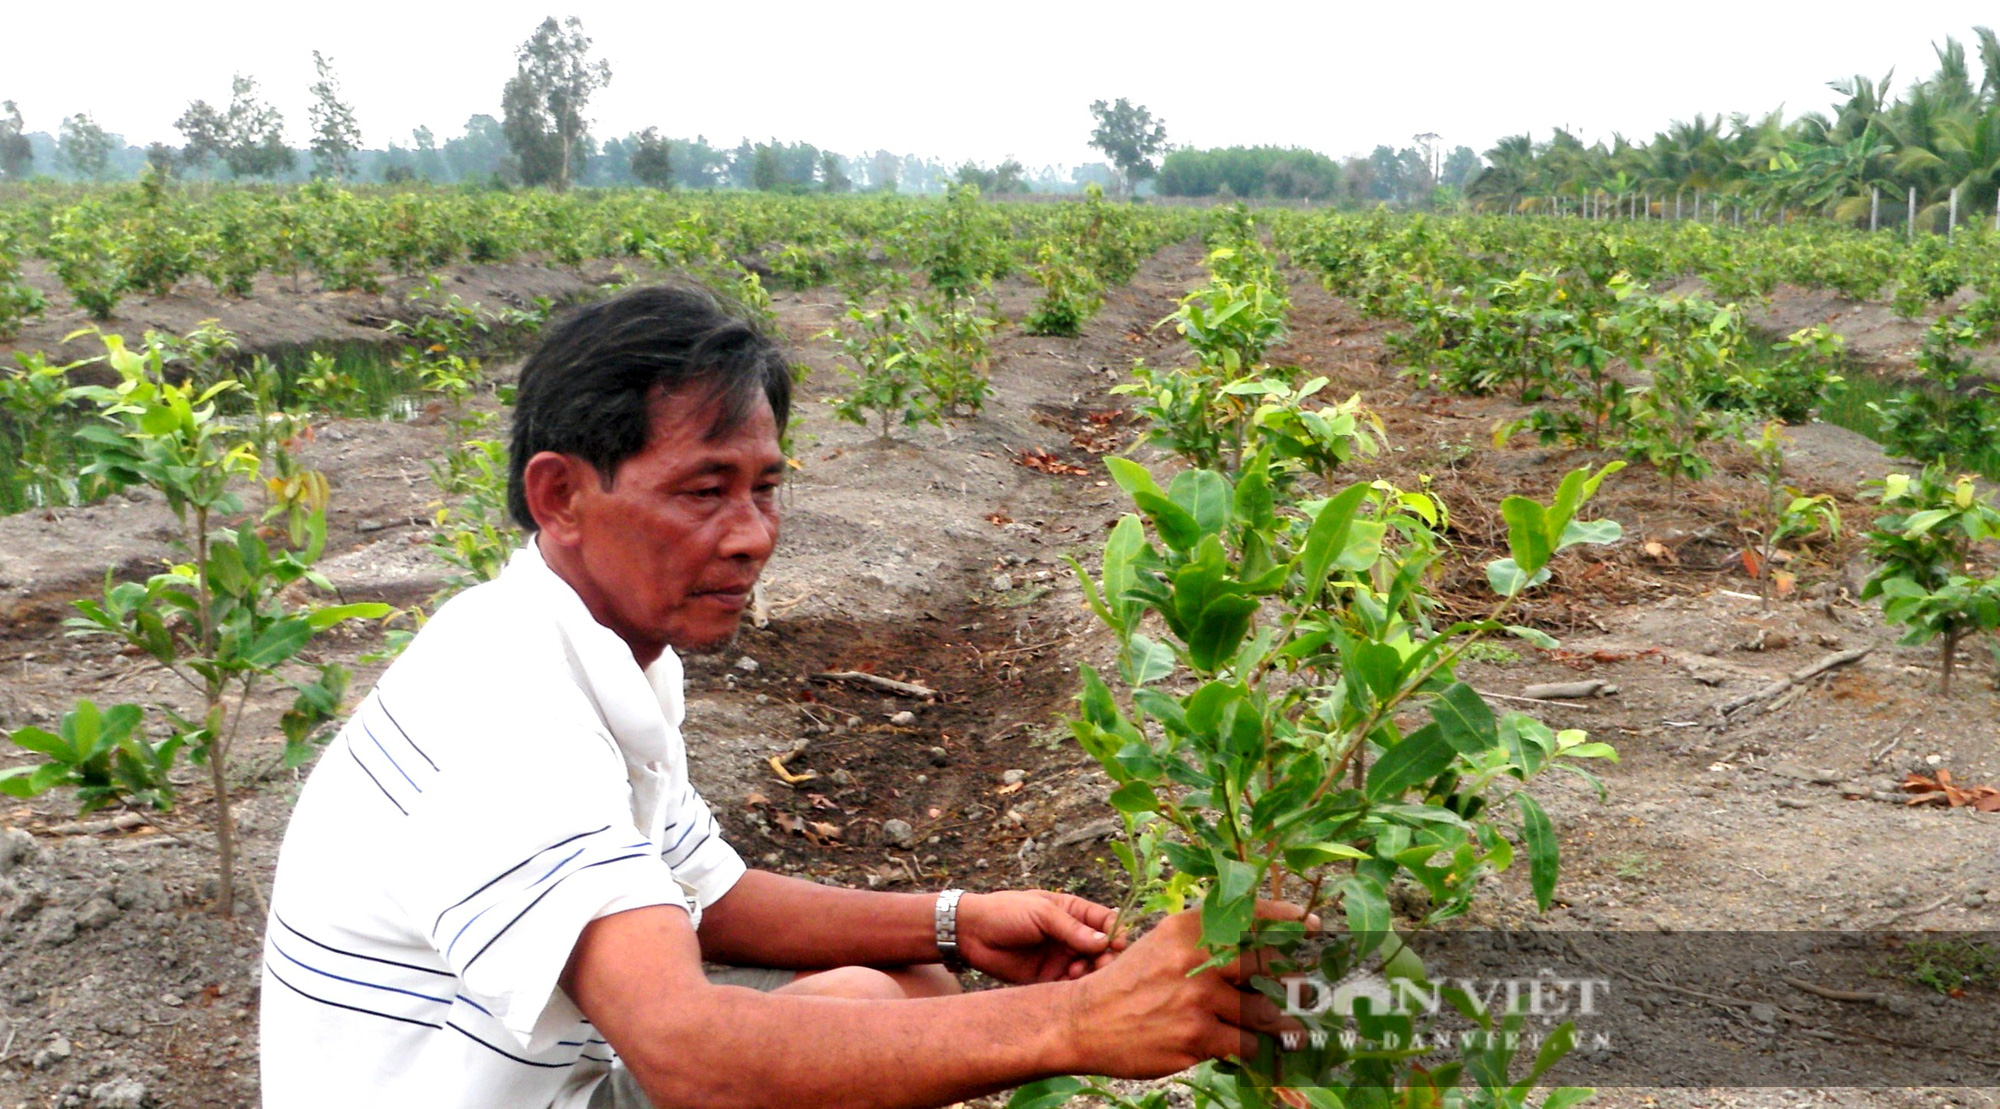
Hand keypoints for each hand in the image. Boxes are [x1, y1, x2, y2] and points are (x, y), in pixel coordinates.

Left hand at [954, 890, 1130, 983]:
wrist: (970, 933)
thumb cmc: (1005, 912)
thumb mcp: (1041, 913)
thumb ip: (1072, 929)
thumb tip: (1105, 942)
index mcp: (1073, 912)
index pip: (1105, 922)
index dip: (1115, 933)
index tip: (1117, 945)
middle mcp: (1071, 936)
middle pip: (1102, 950)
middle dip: (1106, 958)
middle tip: (1101, 965)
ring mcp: (1061, 958)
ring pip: (1089, 970)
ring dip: (1090, 973)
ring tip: (1076, 972)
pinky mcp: (1048, 979)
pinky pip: (1070, 986)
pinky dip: (1075, 987)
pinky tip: (1068, 983)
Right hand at [1059, 900, 1318, 1079]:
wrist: (1085, 1020)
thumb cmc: (1130, 982)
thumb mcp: (1164, 943)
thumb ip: (1207, 940)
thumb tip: (1265, 952)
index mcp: (1188, 927)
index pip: (1250, 915)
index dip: (1288, 918)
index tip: (1312, 925)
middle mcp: (1196, 957)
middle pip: (1268, 966)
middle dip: (1286, 983)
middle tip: (1296, 991)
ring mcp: (1198, 998)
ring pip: (1263, 1012)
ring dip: (1270, 1023)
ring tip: (1270, 1027)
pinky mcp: (1197, 1036)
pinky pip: (1246, 1044)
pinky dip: (1247, 1046)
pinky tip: (1233, 1044)